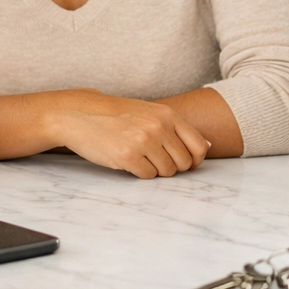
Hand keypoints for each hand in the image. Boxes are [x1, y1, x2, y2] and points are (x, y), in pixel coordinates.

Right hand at [48, 91, 210, 178]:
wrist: (81, 114)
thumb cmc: (116, 114)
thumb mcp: (151, 112)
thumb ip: (178, 128)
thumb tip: (207, 147)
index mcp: (167, 115)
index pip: (199, 146)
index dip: (194, 160)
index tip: (184, 162)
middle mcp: (159, 127)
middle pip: (184, 163)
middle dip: (172, 166)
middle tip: (154, 158)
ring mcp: (144, 142)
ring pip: (166, 172)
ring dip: (155, 169)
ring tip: (138, 155)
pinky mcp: (128, 157)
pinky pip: (148, 176)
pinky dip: (140, 172)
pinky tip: (128, 159)